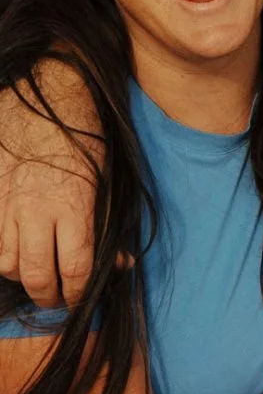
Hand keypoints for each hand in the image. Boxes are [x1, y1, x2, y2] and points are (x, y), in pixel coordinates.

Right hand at [0, 73, 99, 307]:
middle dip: (50, 295)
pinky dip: (1, 253)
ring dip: (23, 276)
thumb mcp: (106, 178)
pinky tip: (13, 252)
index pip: (76, 268)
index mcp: (74, 206)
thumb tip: (120, 264)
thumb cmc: (84, 134)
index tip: (81, 298)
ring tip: (36, 276)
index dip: (79, 293)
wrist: (45, 94)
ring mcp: (7, 205)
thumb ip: (107, 224)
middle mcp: (36, 211)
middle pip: (38, 275)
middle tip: (58, 298)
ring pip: (7, 263)